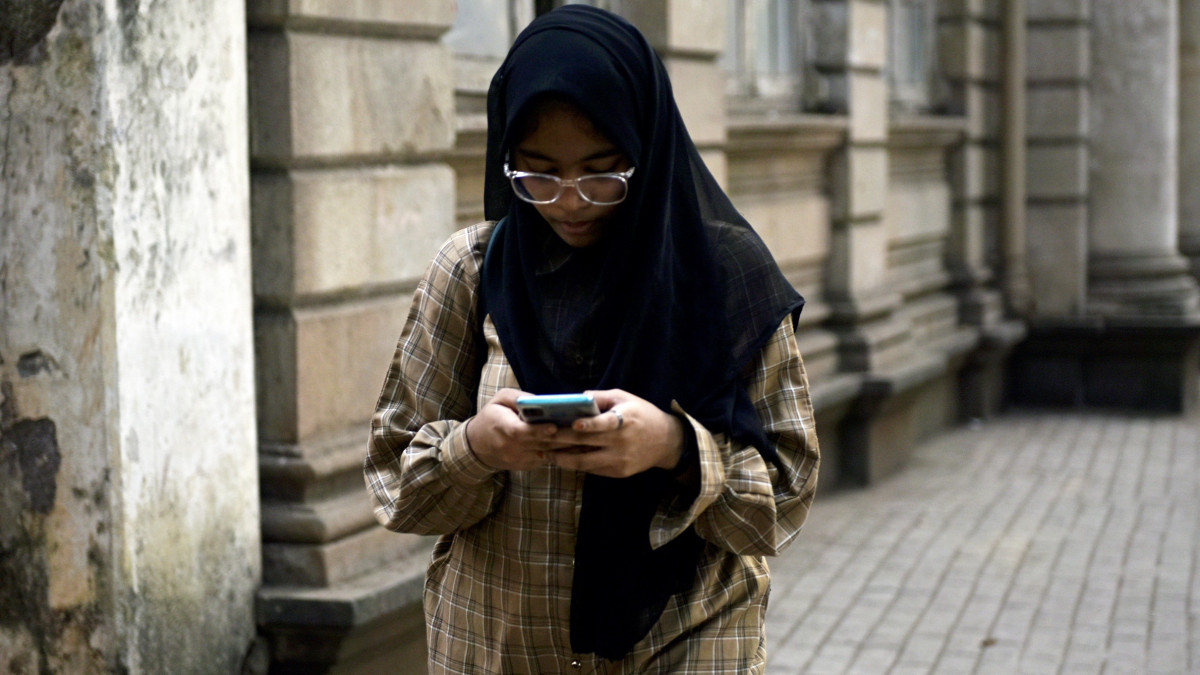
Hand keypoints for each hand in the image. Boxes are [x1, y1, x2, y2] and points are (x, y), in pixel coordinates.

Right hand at [466, 388, 578, 470]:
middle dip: (561, 437)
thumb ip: (518, 398)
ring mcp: (519, 459)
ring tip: (585, 436)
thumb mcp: (498, 400)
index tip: (554, 426)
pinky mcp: (526, 465)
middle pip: (540, 443)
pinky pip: (546, 459)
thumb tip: (541, 401)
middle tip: (581, 429)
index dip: (538, 430)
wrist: (477, 446)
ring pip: (547, 453)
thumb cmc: (491, 417)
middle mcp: (511, 447)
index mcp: (503, 428)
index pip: (521, 432)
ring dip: (566, 446)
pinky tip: (577, 445)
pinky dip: (561, 453)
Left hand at [548, 389, 685, 477]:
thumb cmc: (642, 414)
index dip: (589, 425)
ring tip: (545, 453)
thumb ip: (600, 397)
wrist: (666, 442)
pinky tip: (562, 459)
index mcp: (624, 420)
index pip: (605, 424)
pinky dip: (576, 464)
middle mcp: (621, 442)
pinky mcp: (618, 472)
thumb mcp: (625, 398)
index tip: (573, 425)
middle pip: (586, 443)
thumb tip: (576, 398)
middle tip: (540, 437)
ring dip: (562, 459)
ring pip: (585, 462)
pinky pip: (592, 469)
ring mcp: (619, 460)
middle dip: (561, 441)